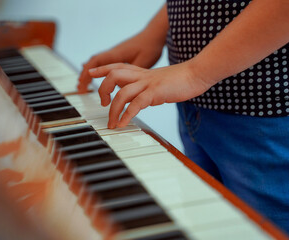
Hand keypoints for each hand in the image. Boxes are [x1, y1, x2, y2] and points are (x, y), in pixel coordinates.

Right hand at [78, 31, 164, 92]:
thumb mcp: (143, 62)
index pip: (97, 63)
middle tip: (80, 88)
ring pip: (98, 63)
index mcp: (117, 54)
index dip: (88, 73)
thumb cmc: (150, 46)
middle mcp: (113, 53)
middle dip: (85, 75)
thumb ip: (131, 74)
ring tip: (84, 84)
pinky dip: (98, 70)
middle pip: (94, 63)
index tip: (82, 84)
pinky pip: (104, 63)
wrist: (155, 35)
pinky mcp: (120, 55)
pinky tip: (97, 75)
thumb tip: (120, 86)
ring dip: (90, 73)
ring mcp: (116, 53)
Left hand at [89, 62, 211, 127]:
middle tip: (103, 103)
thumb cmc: (180, 80)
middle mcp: (142, 76)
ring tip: (111, 122)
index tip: (91, 72)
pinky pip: (136, 104)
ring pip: (122, 92)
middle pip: (113, 75)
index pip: (117, 66)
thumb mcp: (158, 83)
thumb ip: (146, 88)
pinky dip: (126, 115)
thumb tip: (139, 99)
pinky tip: (123, 124)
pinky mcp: (155, 92)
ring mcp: (148, 83)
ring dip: (113, 109)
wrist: (197, 74)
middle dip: (102, 89)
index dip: (102, 69)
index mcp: (142, 72)